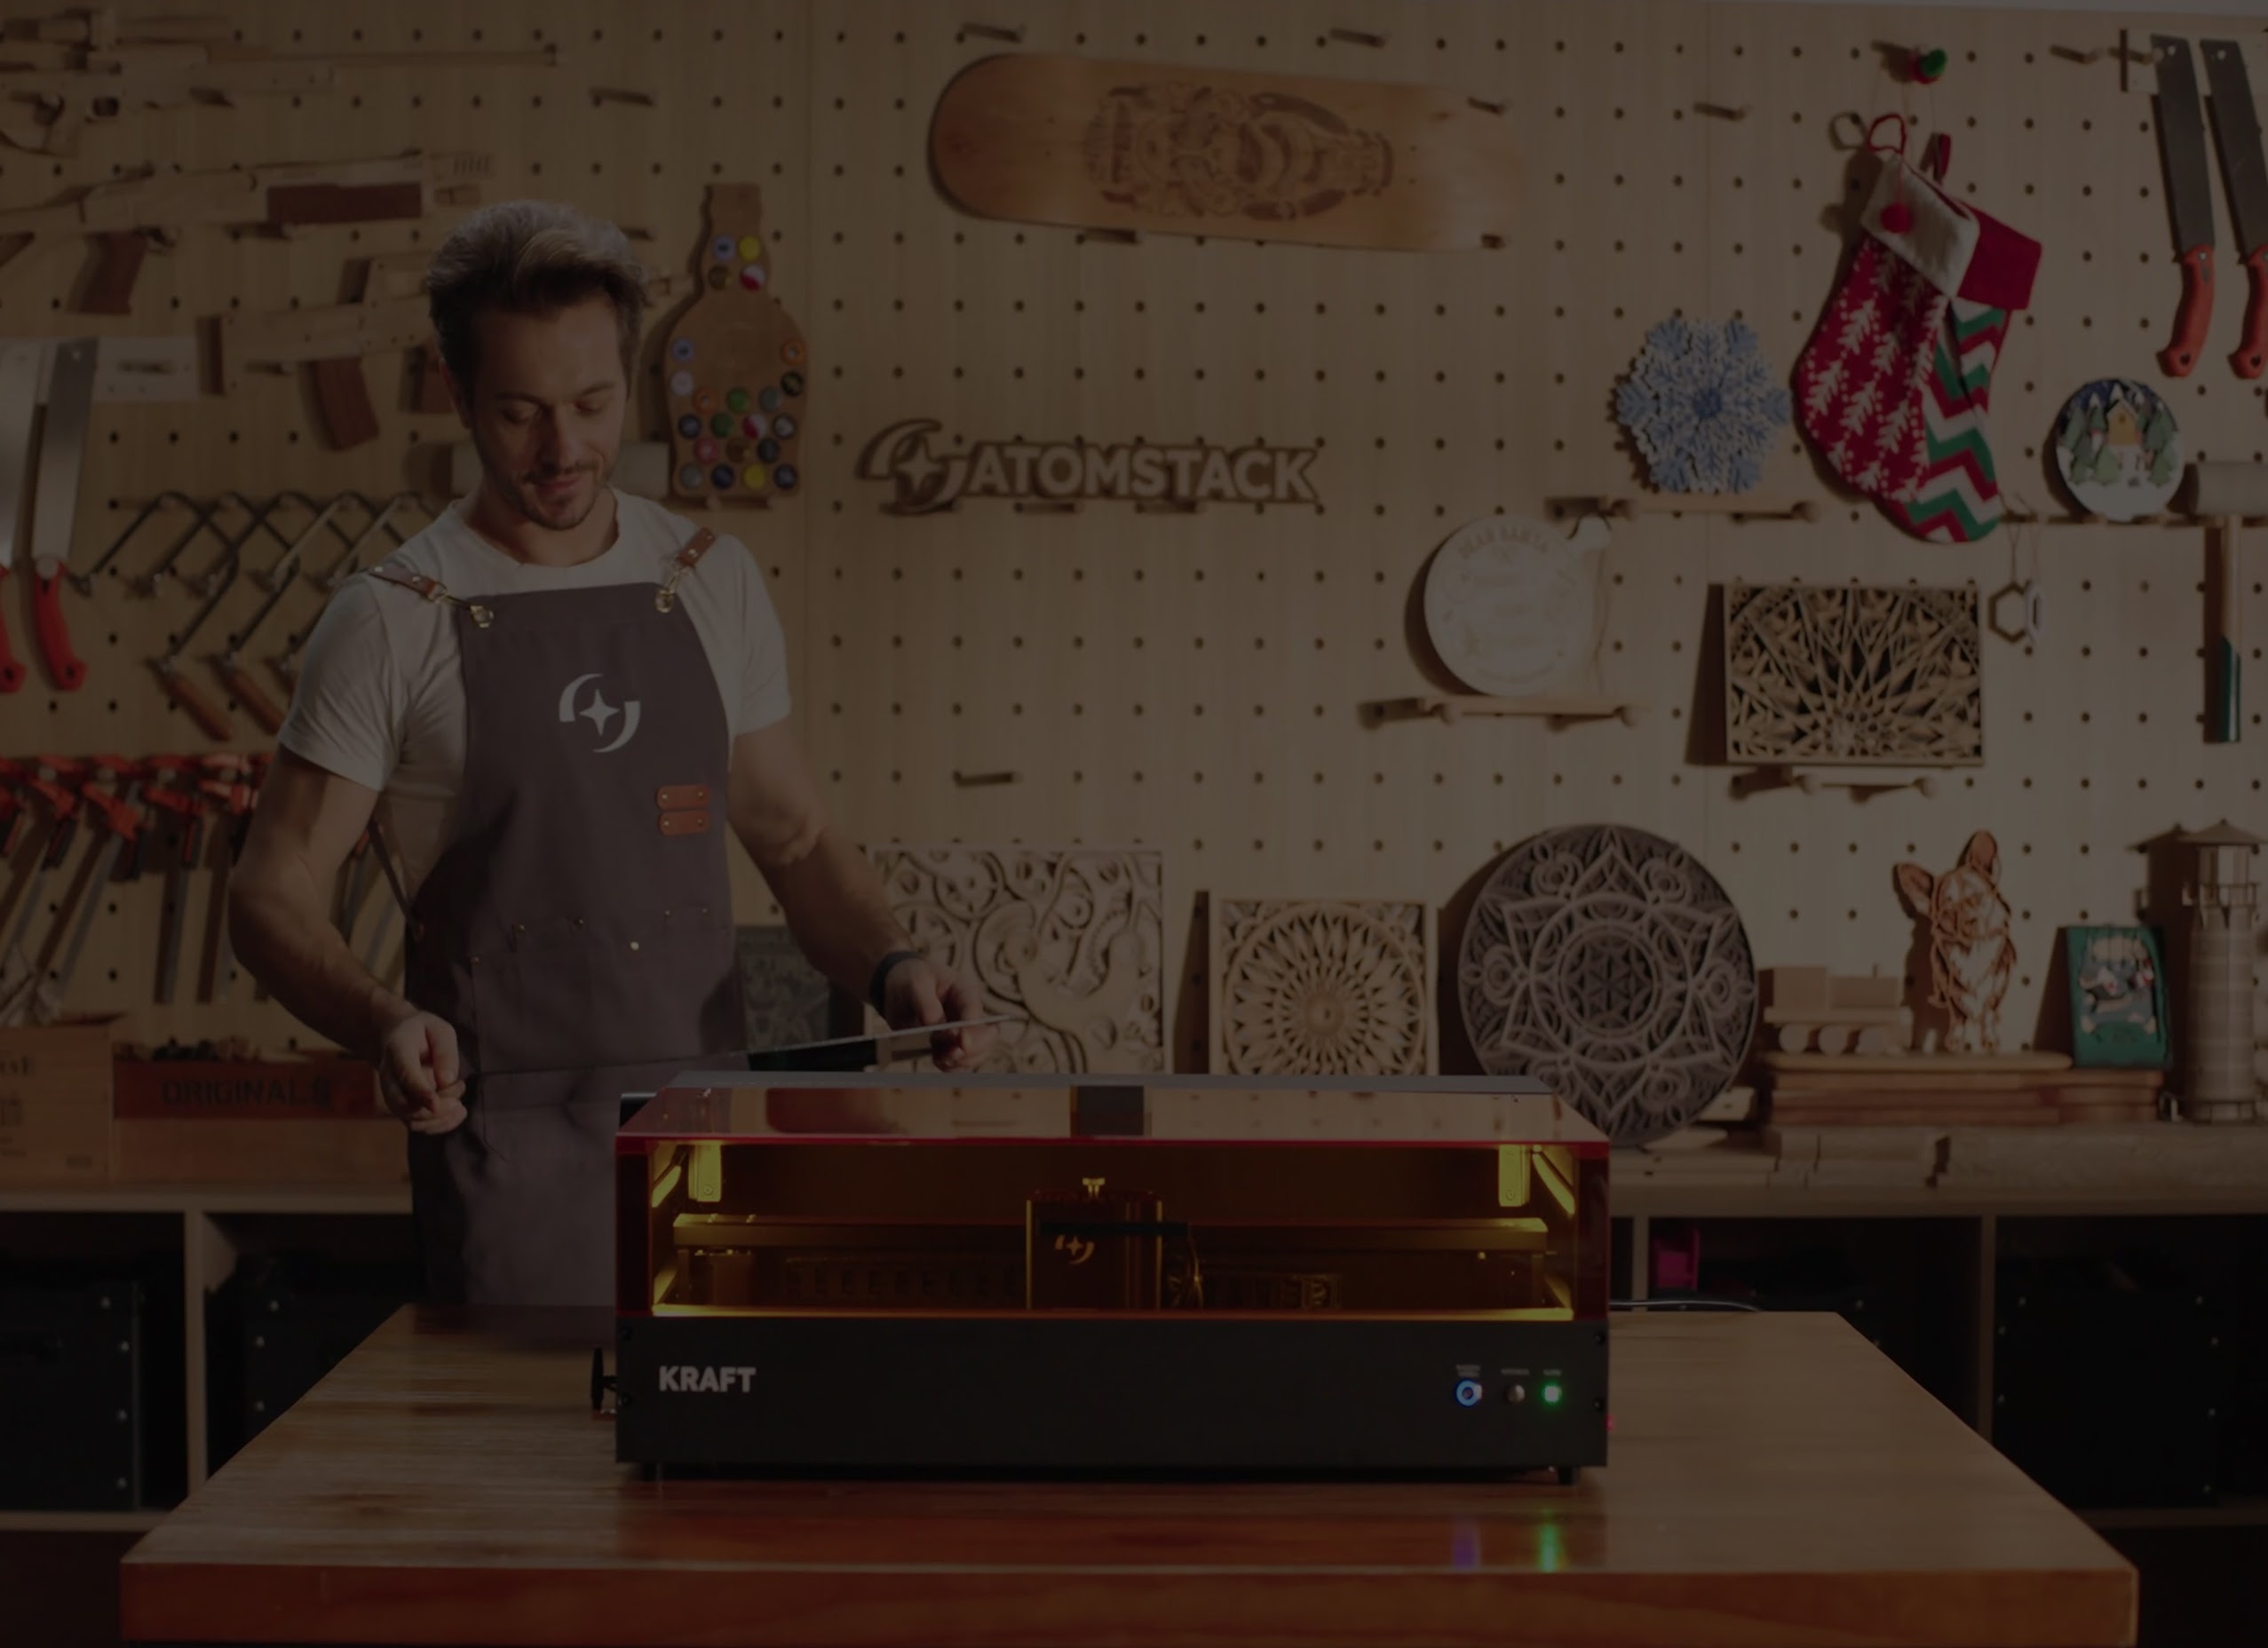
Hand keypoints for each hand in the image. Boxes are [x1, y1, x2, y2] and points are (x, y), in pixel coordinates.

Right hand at [375, 1004, 467, 1133]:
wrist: (397, 1038)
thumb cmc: (422, 1032)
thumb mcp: (439, 1030)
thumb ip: (444, 1051)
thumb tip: (447, 1080)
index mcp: (397, 1053)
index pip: (406, 1076)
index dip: (420, 1092)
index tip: (436, 1103)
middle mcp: (390, 1079)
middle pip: (406, 1106)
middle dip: (437, 1109)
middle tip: (460, 1087)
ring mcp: (394, 1096)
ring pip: (413, 1121)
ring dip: (442, 1118)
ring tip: (460, 1103)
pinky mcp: (403, 1108)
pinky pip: (419, 1126)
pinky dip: (440, 1125)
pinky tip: (458, 1112)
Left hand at [878, 954, 996, 1072]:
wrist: (900, 987)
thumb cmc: (911, 978)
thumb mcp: (915, 983)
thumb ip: (926, 1003)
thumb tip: (934, 1025)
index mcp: (966, 990)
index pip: (976, 1014)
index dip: (969, 1030)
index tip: (958, 1040)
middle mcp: (970, 1012)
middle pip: (986, 1037)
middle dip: (971, 1050)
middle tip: (950, 1056)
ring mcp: (964, 1030)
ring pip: (977, 1053)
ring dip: (962, 1062)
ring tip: (941, 1061)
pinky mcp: (952, 1044)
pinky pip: (961, 1062)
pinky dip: (953, 1067)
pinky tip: (940, 1064)